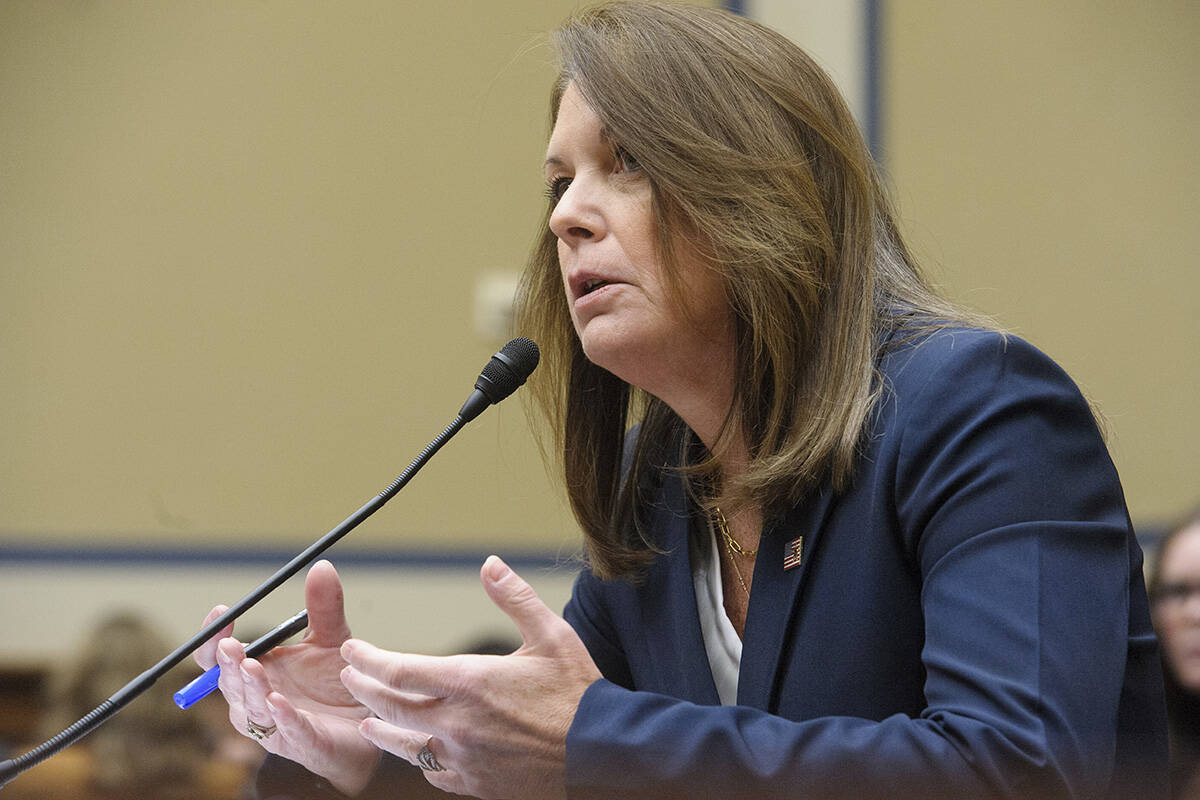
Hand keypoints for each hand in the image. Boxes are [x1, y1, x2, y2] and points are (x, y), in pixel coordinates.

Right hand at [194, 560, 379, 795]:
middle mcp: (256, 699)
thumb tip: (322, 566)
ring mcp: (275, 725)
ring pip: (252, 708)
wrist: (366, 725)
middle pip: (229, 682)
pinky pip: (286, 731)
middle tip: (231, 645)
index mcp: (257, 671)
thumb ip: (324, 608)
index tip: (221, 611)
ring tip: (252, 667)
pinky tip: (279, 702)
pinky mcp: (301, 743)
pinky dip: (281, 717)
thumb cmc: (336, 684)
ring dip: (250, 688)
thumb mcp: (331, 639)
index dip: (214, 637)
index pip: (220, 657)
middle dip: (227, 663)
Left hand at [340, 555, 601, 799]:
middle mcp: (457, 724)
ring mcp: (464, 759)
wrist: (600, 752)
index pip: (398, 671)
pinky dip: (420, 761)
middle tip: (350, 678)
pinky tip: (419, 754)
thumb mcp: (550, 635)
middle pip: (390, 709)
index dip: (367, 660)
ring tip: (368, 722)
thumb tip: (490, 565)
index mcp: (469, 683)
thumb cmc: (577, 692)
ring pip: (405, 746)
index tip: (351, 651)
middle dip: (364, 690)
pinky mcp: (476, 785)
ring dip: (381, 731)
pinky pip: (434, 774)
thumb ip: (514, 598)